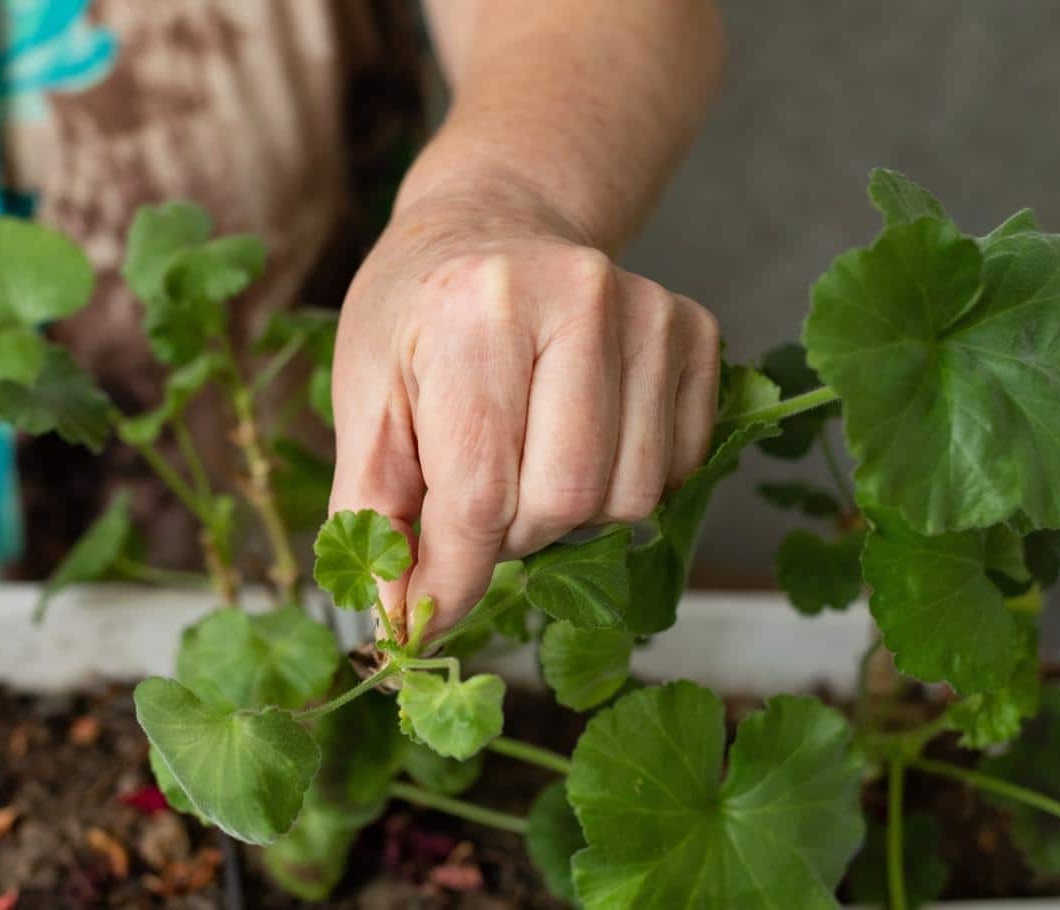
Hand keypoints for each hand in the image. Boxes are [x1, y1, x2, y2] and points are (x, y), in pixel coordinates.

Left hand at [329, 194, 720, 637]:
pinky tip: (577, 437)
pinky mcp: (696, 332)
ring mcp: (651, 311)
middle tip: (477, 498)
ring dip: (567, 514)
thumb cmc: (414, 323)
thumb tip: (402, 624)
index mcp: (477, 311)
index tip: (426, 618)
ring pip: (630, 498)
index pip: (480, 492)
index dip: (452, 575)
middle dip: (511, 534)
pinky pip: (678, 470)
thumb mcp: (363, 407)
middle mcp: (579, 298)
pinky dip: (621, 483)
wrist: (489, 230)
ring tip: (526, 462)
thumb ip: (374, 518)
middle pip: (566, 500)